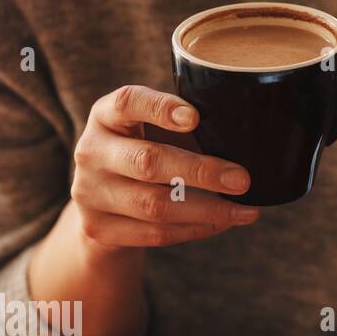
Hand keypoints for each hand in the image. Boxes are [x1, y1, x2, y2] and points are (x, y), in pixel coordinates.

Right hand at [71, 85, 258, 248]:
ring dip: (208, 210)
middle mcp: (91, 151)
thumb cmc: (145, 151)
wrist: (101, 205)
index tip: (195, 117)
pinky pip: (155, 233)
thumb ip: (186, 124)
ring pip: (154, 205)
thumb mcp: (153, 128)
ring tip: (247, 211)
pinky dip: (196, 229)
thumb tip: (247, 136)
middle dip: (201, 172)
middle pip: (147, 161)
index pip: (128, 102)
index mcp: (106, 116)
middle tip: (242, 180)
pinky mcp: (98, 229)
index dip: (160, 108)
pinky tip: (223, 222)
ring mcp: (89, 193)